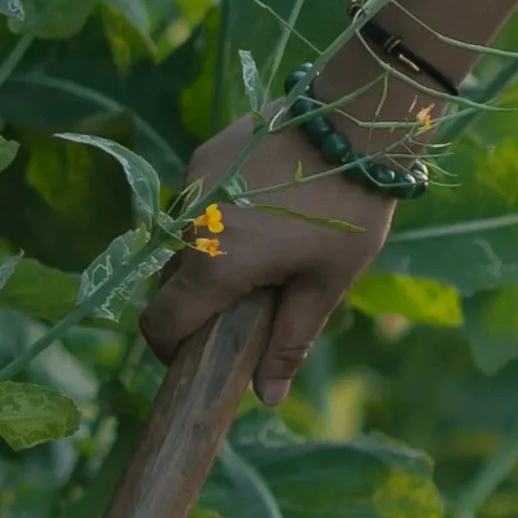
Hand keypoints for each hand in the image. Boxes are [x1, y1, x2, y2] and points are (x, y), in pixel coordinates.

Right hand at [140, 105, 400, 404]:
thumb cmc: (348, 210)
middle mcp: (191, 223)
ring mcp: (194, 181)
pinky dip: (220, 217)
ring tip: (264, 253)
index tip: (196, 357)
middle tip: (244, 308)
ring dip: (210, 256)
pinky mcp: (207, 151)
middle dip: (198, 303)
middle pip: (172, 281)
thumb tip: (265, 398)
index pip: (161, 322)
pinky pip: (199, 201)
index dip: (170, 350)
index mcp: (215, 264)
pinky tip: (265, 210)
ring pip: (185, 238)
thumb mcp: (326, 283)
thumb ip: (289, 340)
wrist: (356, 120)